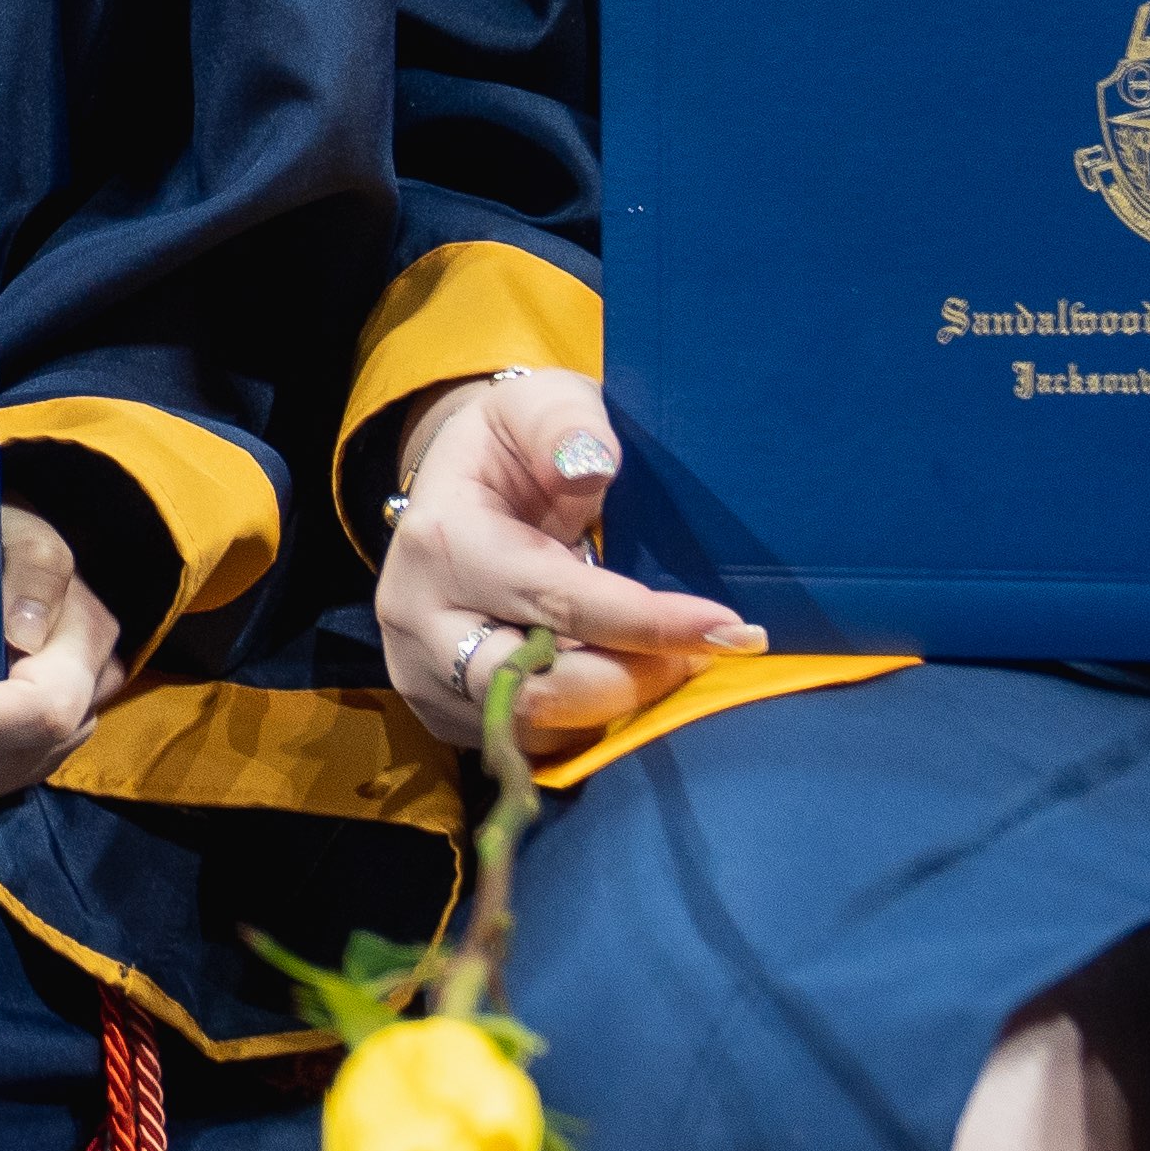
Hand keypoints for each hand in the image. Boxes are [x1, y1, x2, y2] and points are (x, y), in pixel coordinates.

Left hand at [0, 500, 124, 803]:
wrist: (18, 563)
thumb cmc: (12, 539)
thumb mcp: (24, 531)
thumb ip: (34, 571)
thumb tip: (22, 636)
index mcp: (85, 648)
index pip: (45, 712)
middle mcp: (82, 703)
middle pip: (11, 755)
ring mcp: (58, 736)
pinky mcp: (28, 752)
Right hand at [375, 368, 760, 745]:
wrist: (455, 488)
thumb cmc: (512, 444)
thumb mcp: (538, 402)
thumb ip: (566, 425)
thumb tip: (590, 464)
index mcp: (442, 540)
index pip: (557, 601)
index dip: (649, 623)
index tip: (732, 630)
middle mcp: (417, 618)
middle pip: (535, 691)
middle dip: (632, 681)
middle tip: (700, 654)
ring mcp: (419, 673)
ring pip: (532, 731)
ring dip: (612, 708)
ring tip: (662, 663)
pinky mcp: (436, 713)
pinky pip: (523, 748)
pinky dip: (582, 725)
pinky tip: (616, 681)